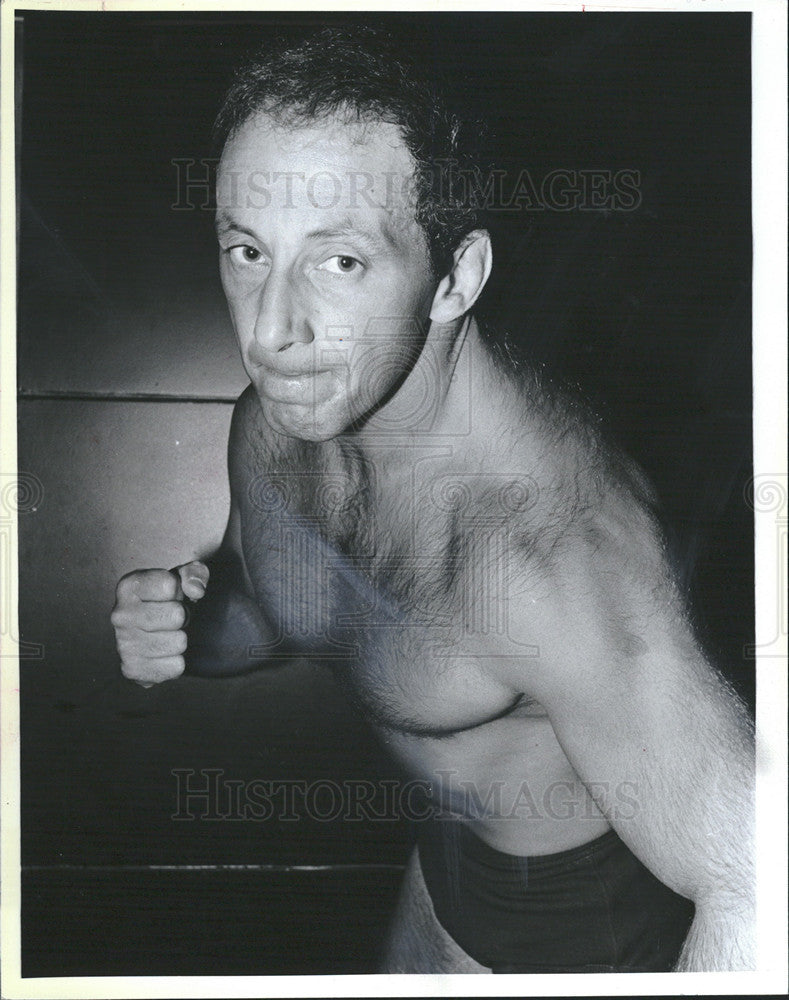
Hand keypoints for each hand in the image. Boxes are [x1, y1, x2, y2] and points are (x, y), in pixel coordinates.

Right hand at [111, 561, 208, 686]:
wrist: (154, 634)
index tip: (172, 595)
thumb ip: (194, 573)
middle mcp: (120, 615)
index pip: (170, 585)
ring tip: (168, 633)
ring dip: (180, 639)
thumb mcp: (184, 577)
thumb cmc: (170, 600)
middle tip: (172, 618)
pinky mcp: (132, 669)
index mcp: (129, 586)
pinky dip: (177, 661)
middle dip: (183, 616)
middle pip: (177, 615)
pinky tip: (164, 653)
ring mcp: (123, 644)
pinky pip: (176, 666)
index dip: (180, 591)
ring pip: (179, 642)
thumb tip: (196, 590)